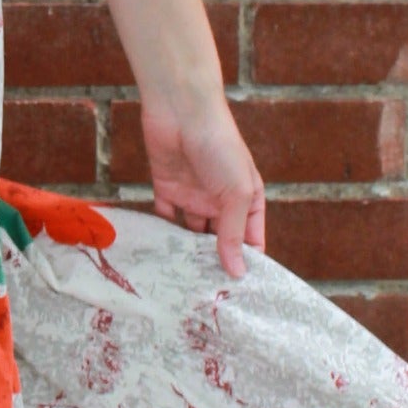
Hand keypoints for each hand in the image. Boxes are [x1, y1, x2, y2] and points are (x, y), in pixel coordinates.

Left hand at [139, 92, 265, 278]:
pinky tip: (157, 258)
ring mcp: (193, 196)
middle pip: (218, 241)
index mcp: (246, 200)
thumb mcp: (235, 192)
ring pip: (189, 234)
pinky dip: (161, 235)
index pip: (250, 240)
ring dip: (184, 254)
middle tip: (204, 298)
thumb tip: (238, 272)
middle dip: (212, 265)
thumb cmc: (220, 145)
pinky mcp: (166, 189)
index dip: (247, 265)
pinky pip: (164, 218)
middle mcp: (221, 201)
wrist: (181, 109)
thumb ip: (233, 233)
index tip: (239, 296)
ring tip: (179, 285)